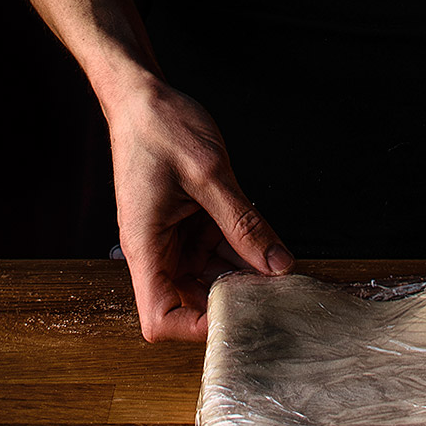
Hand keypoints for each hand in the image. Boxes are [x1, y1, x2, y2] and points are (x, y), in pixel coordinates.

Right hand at [106, 75, 293, 341]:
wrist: (144, 97)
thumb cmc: (161, 129)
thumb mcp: (210, 174)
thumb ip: (245, 223)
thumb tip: (277, 264)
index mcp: (146, 246)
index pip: (159, 317)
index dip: (195, 328)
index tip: (238, 317)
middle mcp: (157, 250)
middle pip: (190, 302)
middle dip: (231, 302)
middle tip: (276, 295)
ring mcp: (173, 238)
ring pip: (210, 276)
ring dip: (243, 276)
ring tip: (281, 273)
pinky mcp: (188, 224)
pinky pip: (217, 250)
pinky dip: (243, 251)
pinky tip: (271, 248)